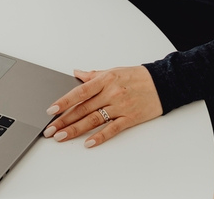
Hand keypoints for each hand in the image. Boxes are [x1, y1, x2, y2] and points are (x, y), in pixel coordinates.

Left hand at [42, 66, 162, 147]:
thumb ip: (93, 75)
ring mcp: (120, 106)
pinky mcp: (130, 118)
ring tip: (61, 137)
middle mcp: (111, 93)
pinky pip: (112, 129)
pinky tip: (88, 143)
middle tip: (50, 130)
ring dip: (75, 129)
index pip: (80, 92)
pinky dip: (99, 136)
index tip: (51, 110)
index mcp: (105, 80)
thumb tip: (75, 73)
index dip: (64, 102)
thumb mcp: (113, 71)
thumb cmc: (137, 77)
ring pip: (93, 120)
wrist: (163, 83)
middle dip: (64, 120)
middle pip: (83, 108)